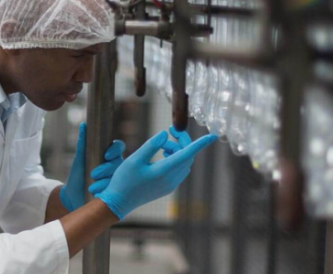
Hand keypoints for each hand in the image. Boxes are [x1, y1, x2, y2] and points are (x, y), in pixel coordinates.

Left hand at [60, 123, 125, 211]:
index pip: (118, 147)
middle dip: (107, 169)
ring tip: (92, 188)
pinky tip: (98, 195)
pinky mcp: (116, 193)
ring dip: (105, 182)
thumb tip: (83, 125)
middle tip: (93, 174)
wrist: (72, 197)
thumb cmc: (77, 176)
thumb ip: (82, 143)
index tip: (106, 155)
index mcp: (109, 156)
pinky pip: (117, 192)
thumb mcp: (79, 160)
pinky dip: (106, 192)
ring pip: (119, 178)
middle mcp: (116, 167)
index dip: (115, 149)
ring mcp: (117, 180)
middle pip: (119, 163)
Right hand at [95, 130, 216, 219]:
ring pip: (184, 163)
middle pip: (187, 156)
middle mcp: (171, 179)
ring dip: (177, 150)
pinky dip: (175, 159)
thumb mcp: (134, 159)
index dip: (201, 143)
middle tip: (170, 131)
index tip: (213, 135)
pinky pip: (179, 170)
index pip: (187, 154)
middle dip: (181, 141)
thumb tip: (165, 134)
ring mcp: (170, 185)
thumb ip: (151, 145)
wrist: (119, 202)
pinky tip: (162, 156)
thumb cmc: (124, 180)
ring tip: (161, 146)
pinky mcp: (168, 188)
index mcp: (164, 171)